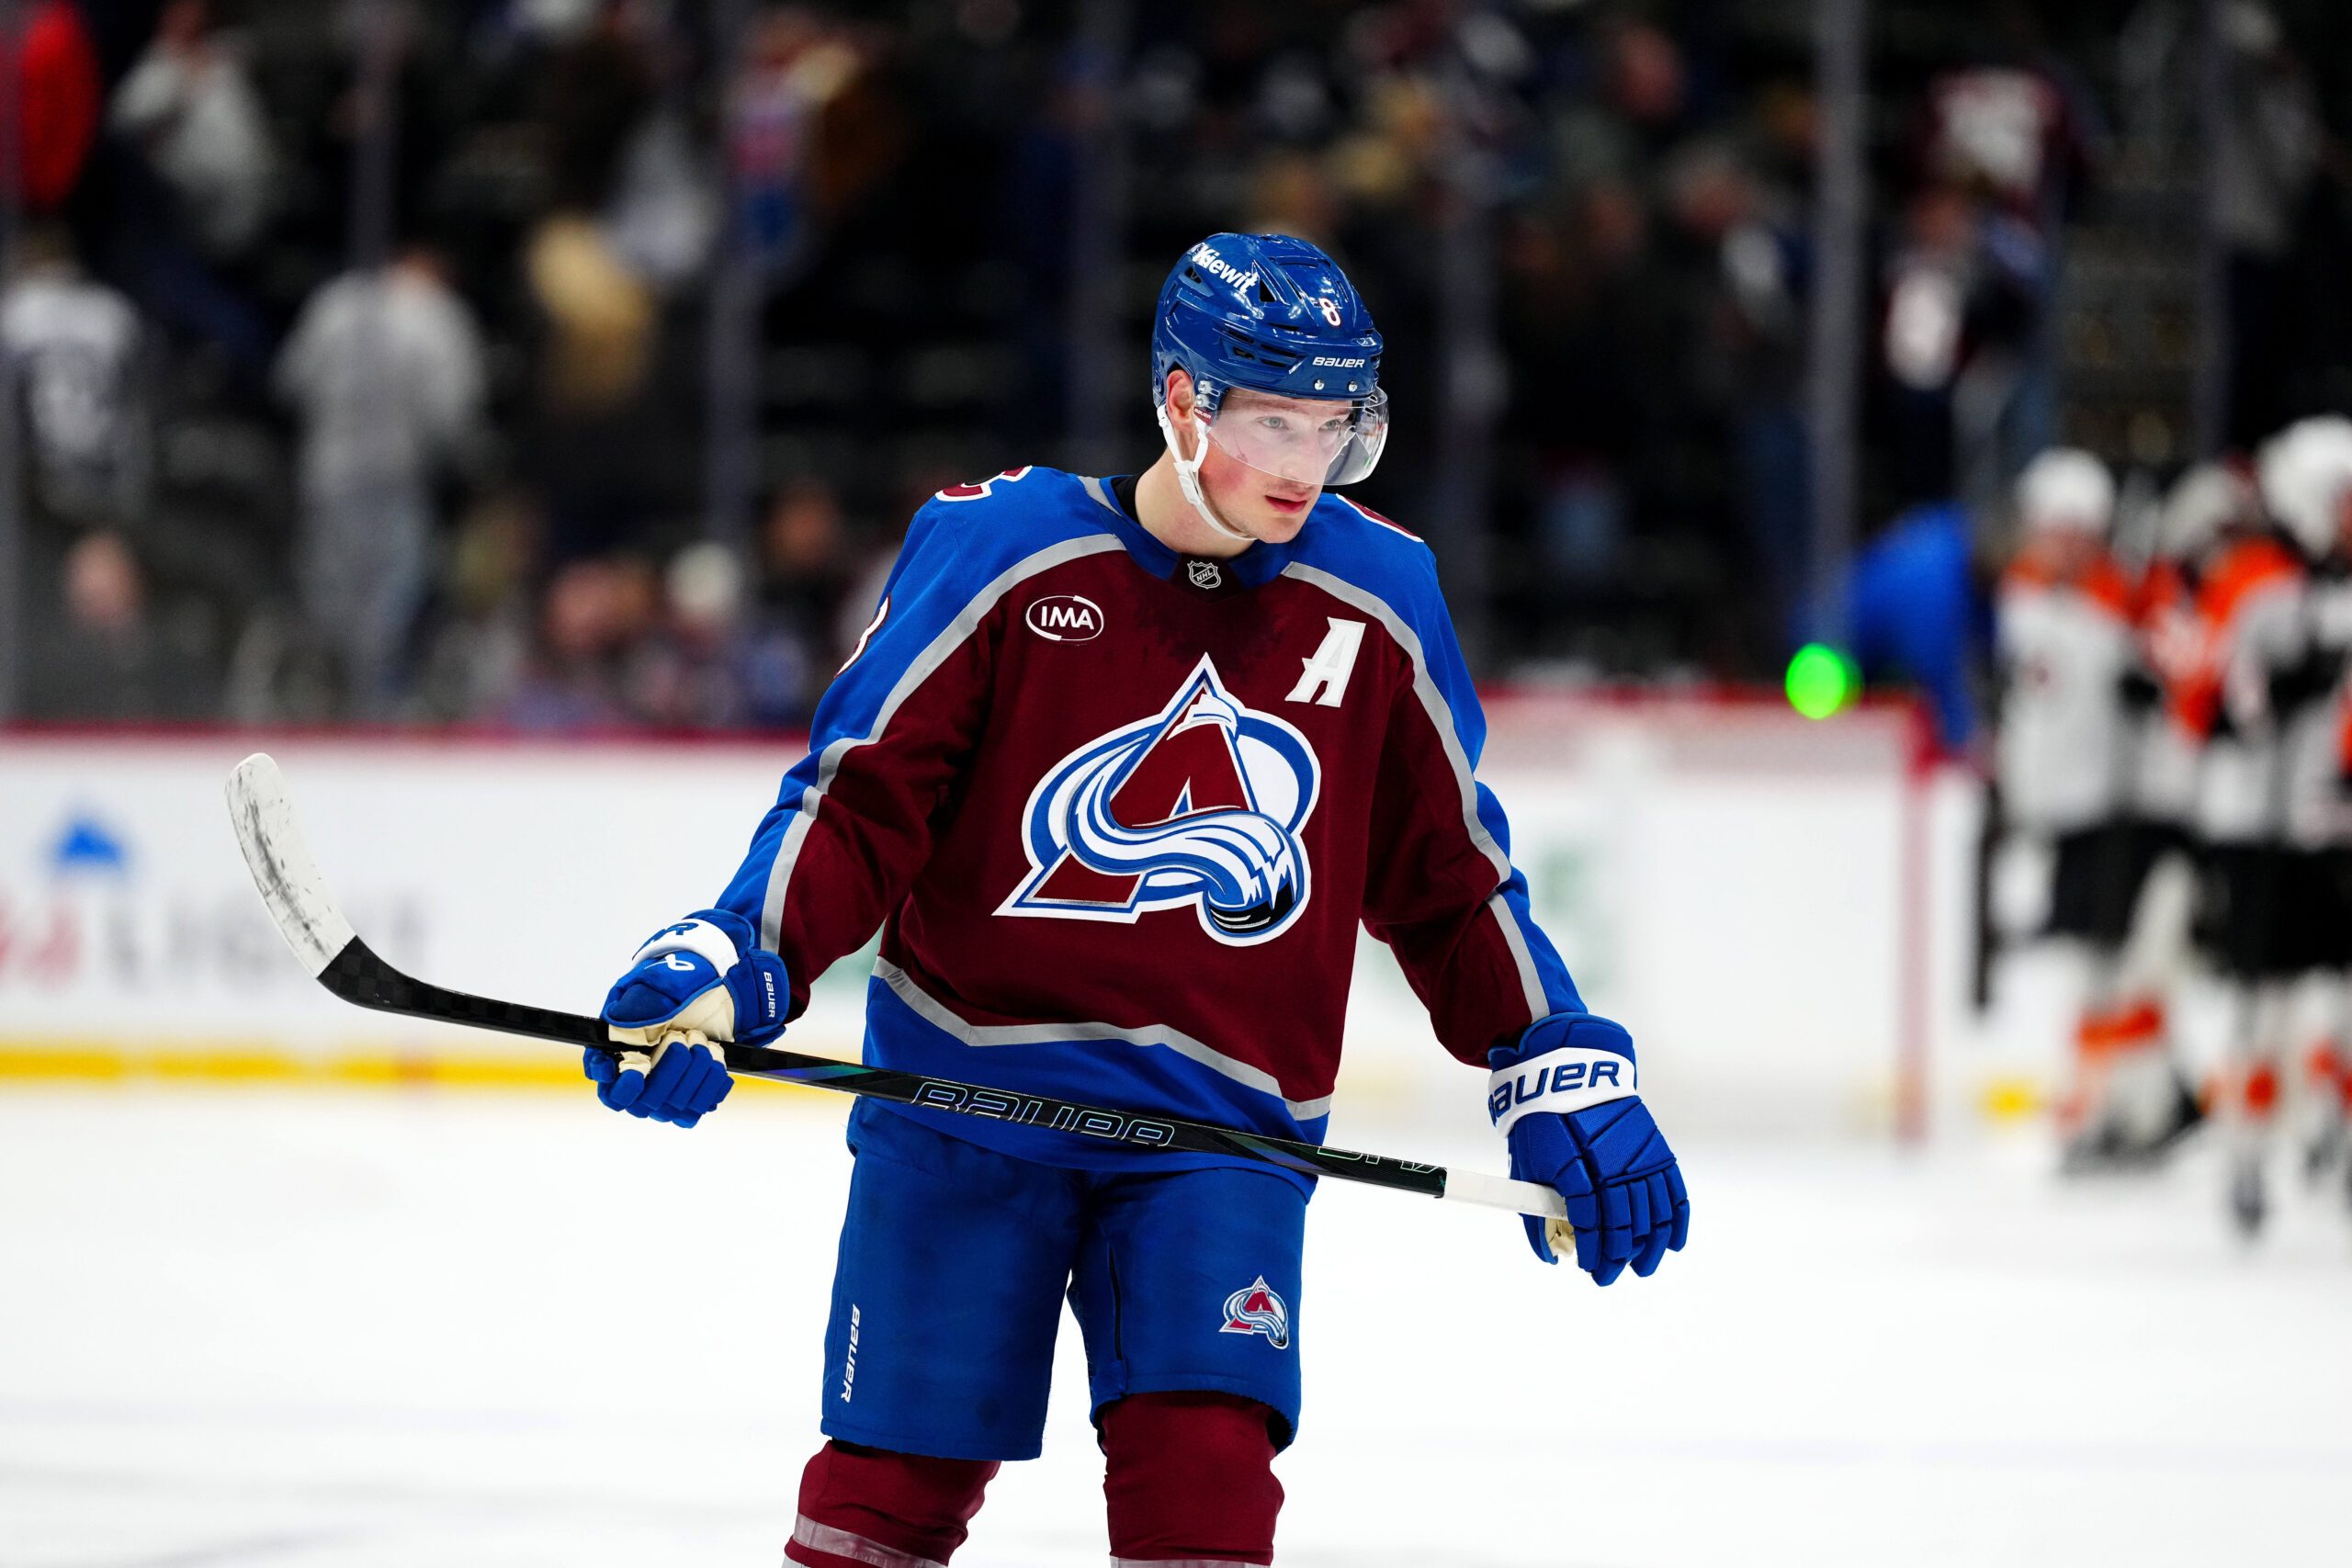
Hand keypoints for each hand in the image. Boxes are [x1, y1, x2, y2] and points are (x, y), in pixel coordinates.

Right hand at [585, 909, 787, 1127]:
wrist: (721, 985)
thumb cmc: (683, 981)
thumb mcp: (658, 983)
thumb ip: (637, 1006)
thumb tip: (618, 1028)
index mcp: (617, 1042)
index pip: (602, 1075)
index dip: (616, 1082)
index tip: (636, 1071)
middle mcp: (637, 1071)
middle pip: (640, 1101)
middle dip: (669, 1070)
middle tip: (687, 1037)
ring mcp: (664, 1086)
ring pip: (668, 1108)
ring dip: (692, 1077)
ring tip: (705, 1044)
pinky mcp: (689, 1094)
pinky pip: (694, 1110)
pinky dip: (709, 1088)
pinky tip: (717, 1063)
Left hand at [1488, 1014, 1689, 1285]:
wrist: (1570, 1069)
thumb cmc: (1543, 1119)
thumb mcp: (1528, 1163)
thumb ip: (1535, 1212)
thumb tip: (1548, 1257)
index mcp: (1575, 1166)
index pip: (1590, 1222)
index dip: (1592, 1251)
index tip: (1587, 1268)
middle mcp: (1611, 1162)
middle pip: (1623, 1224)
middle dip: (1617, 1258)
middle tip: (1608, 1277)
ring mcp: (1638, 1155)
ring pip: (1653, 1214)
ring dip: (1649, 1247)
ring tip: (1642, 1268)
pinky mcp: (1655, 1148)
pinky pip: (1673, 1191)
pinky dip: (1676, 1220)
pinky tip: (1673, 1243)